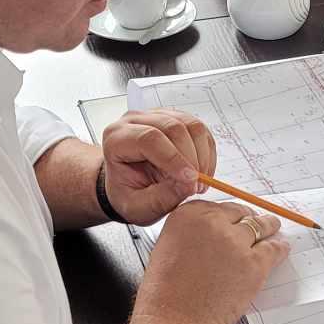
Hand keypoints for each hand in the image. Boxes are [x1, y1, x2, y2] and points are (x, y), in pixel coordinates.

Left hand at [100, 108, 214, 225]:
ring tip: (199, 181)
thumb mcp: (138, 207)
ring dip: (202, 155)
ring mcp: (156, 116)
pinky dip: (207, 152)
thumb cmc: (127, 194)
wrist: (128, 185)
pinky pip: (200, 130)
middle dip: (192, 158)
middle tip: (197, 186)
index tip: (191, 181)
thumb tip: (189, 184)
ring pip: (191, 125)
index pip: (149, 138)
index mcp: (116, 140)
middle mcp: (134, 121)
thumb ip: (162, 198)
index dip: (174, 158)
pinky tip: (201, 171)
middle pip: (173, 127)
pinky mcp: (175, 118)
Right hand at [137, 200, 288, 323]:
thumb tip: (208, 235)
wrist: (176, 321)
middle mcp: (213, 224)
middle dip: (248, 218)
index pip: (217, 206)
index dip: (229, 214)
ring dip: (268, 226)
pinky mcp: (254, 264)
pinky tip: (281, 248)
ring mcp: (236, 243)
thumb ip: (189, 234)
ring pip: (260, 226)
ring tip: (273, 227)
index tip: (235, 217)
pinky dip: (279, 248)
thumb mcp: (168, 249)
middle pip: (240, 212)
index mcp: (188, 216)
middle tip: (256, 221)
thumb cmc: (166, 294)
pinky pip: (274, 249)